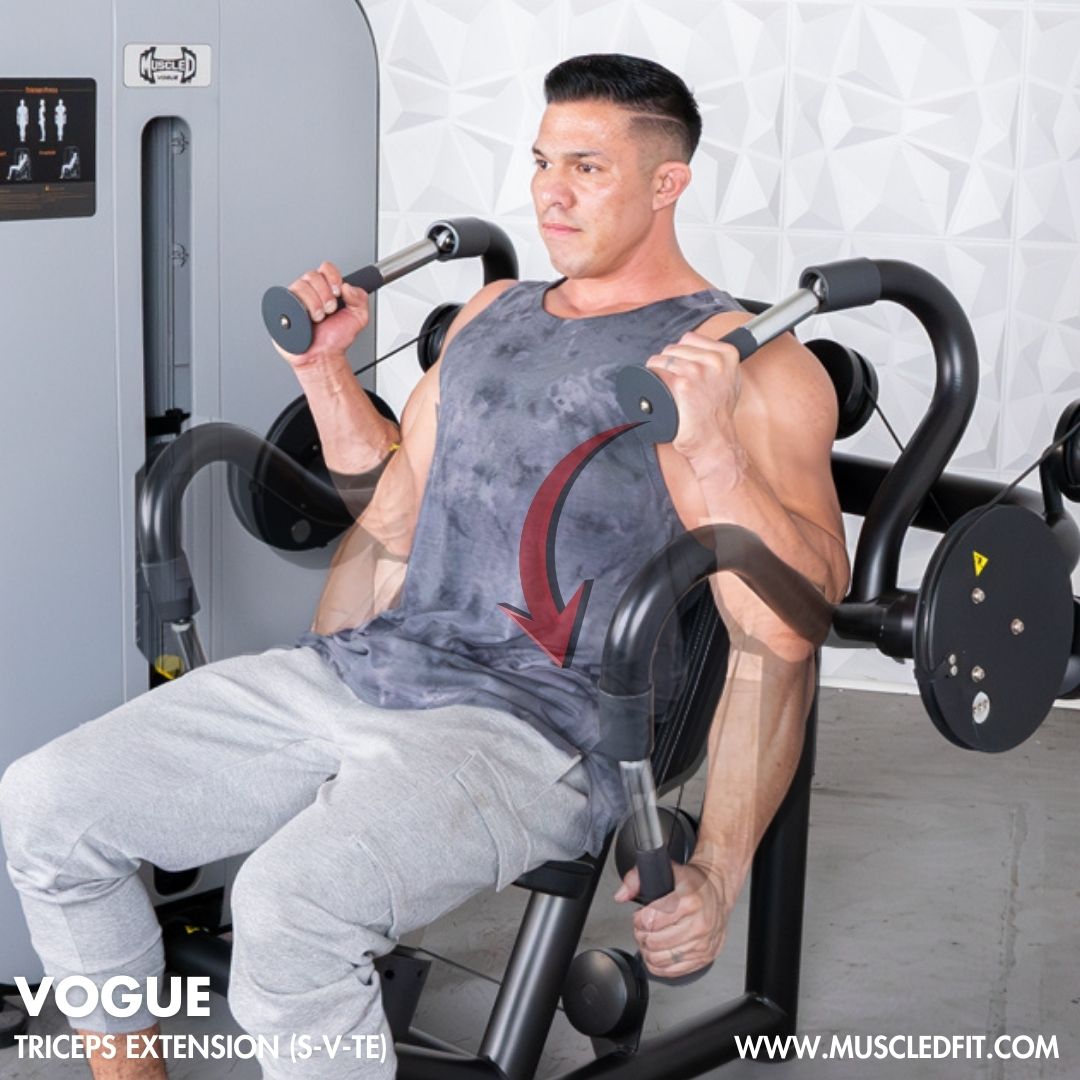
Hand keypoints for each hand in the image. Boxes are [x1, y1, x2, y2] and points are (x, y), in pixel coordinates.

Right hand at [272, 261, 370, 367]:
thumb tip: (348, 286)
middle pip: (312, 275)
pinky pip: (286, 300)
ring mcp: (295, 300)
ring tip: (318, 318)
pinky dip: (299, 310)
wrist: (323, 357)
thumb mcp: (358, 317)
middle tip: (330, 310)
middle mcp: (309, 292)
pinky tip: (306, 320)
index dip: (333, 277)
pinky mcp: (283, 310)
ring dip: (314, 303)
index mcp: (325, 289)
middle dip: (325, 294)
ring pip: (300, 286)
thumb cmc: (335, 339)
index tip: (338, 292)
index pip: (326, 268)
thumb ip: (360, 299)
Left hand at [613, 859, 730, 977]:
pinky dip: (659, 966)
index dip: (638, 920)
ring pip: (661, 959)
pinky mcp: (704, 957)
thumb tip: (621, 895)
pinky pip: (673, 971)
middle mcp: (698, 924)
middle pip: (654, 941)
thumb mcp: (667, 870)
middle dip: (641, 935)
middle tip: (643, 928)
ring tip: (649, 940)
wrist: (718, 891)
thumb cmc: (694, 883)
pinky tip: (657, 953)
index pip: (650, 921)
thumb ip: (637, 878)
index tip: (640, 916)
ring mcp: (703, 943)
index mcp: (688, 901)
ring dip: (648, 951)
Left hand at [644, 330, 743, 472]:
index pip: (690, 338)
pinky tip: (655, 391)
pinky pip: (655, 373)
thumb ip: (719, 363)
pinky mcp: (682, 385)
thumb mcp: (730, 381)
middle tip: (668, 380)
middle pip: (674, 348)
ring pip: (662, 359)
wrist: (715, 441)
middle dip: (666, 361)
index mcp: (727, 354)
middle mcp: (714, 361)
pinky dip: (650, 381)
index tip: (678, 365)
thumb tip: (699, 353)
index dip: (680, 352)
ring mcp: (697, 371)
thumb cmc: (718, 416)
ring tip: (661, 386)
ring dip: (655, 370)